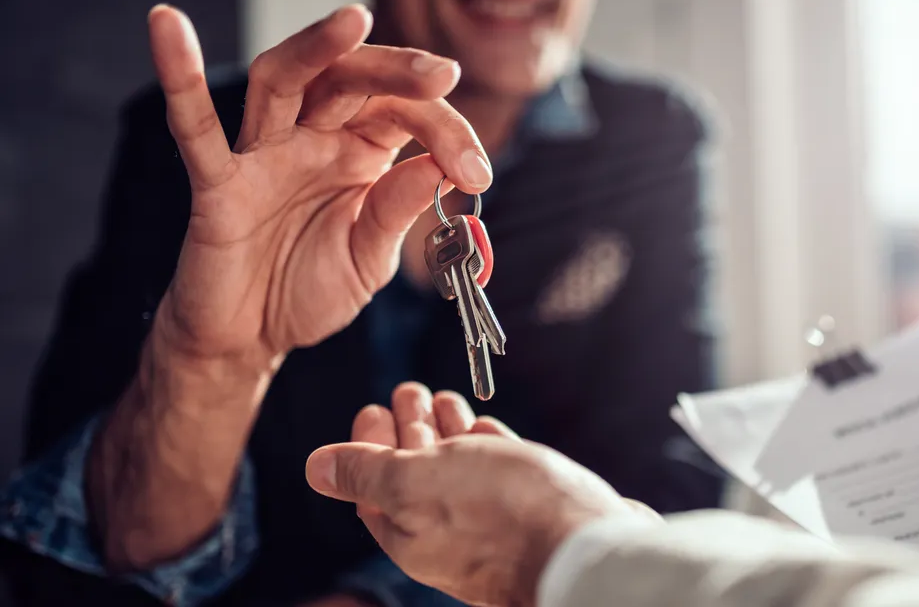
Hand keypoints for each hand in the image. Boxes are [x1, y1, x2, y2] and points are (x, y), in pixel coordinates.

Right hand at [145, 4, 491, 372]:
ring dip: (316, 48)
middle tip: (442, 74)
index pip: (406, 115)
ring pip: (283, 79)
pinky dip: (180, 78)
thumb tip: (437, 167)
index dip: (447, 132)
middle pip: (351, 80)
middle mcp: (313, 140)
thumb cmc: (307, 290)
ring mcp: (263, 155)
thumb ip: (396, 212)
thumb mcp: (369, 258)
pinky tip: (169, 28)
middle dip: (399, 72)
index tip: (477, 173)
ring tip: (352, 19)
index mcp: (361, 153)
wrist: (250, 339)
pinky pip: (195, 128)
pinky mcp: (217, 184)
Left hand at [306, 384, 656, 606]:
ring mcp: (493, 523)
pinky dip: (487, 447)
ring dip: (448, 432)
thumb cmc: (500, 514)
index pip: (373, 487)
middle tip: (407, 388)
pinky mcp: (533, 510)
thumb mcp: (415, 483)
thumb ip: (367, 472)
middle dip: (410, 428)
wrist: (585, 547)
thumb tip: (315, 468)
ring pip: (461, 472)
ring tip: (445, 399)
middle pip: (416, 476)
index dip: (368, 444)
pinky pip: (501, 476)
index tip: (372, 406)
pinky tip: (486, 428)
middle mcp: (448, 534)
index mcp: (410, 534)